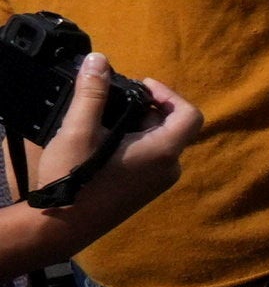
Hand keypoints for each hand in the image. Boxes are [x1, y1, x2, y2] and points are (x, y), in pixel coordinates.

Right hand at [17, 61, 197, 230]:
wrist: (61, 226)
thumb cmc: (73, 179)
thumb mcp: (79, 130)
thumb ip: (92, 93)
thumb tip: (98, 59)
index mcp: (164, 151)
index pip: (190, 114)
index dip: (169, 94)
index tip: (141, 86)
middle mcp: (169, 168)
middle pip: (172, 126)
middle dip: (146, 108)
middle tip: (116, 99)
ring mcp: (158, 183)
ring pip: (159, 142)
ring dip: (137, 126)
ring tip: (104, 119)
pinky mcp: (143, 191)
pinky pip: (149, 158)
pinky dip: (133, 144)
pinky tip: (102, 143)